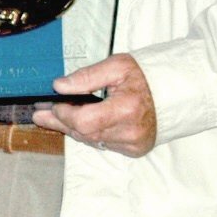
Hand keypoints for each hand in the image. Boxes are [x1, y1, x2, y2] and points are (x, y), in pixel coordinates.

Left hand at [37, 53, 157, 155]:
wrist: (176, 93)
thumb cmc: (147, 77)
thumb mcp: (118, 66)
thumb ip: (87, 76)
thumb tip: (59, 86)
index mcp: (127, 109)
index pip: (84, 120)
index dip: (64, 113)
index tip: (51, 104)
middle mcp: (131, 131)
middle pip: (84, 133)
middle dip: (60, 122)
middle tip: (40, 114)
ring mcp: (134, 143)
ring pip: (91, 140)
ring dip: (72, 128)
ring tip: (54, 117)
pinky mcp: (135, 149)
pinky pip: (103, 143)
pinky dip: (90, 133)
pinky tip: (79, 123)